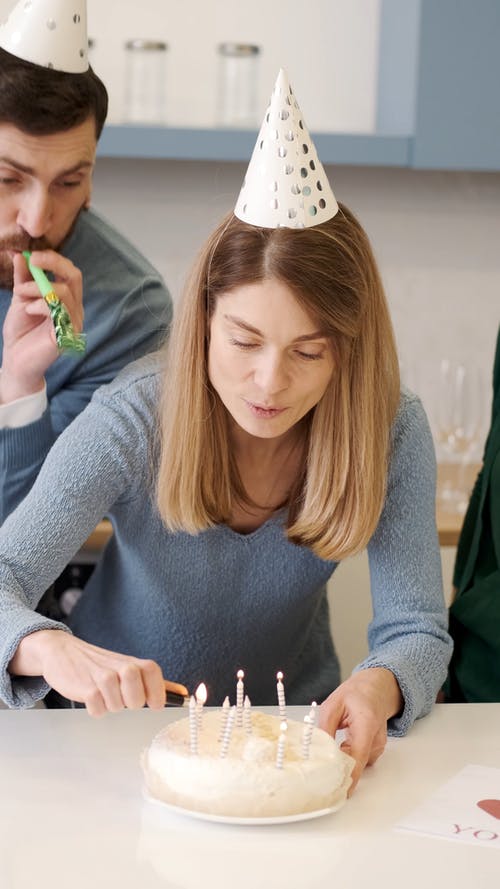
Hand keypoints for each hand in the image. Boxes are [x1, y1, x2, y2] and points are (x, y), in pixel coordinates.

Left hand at [0, 251, 82, 402]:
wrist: (16, 362)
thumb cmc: (21, 333)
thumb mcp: (20, 299)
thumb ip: (23, 279)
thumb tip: (19, 255)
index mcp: (67, 300)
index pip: (69, 272)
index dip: (53, 259)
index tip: (31, 255)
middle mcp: (74, 309)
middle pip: (75, 277)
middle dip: (53, 263)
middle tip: (32, 260)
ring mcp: (73, 323)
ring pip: (64, 292)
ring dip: (37, 287)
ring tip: (21, 294)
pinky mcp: (66, 335)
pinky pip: (58, 311)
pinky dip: (40, 304)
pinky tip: (28, 309)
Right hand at [9, 629, 183, 717]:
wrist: (63, 652)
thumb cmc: (100, 665)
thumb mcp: (129, 668)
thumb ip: (155, 683)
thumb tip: (184, 694)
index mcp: (134, 663)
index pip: (155, 674)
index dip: (157, 693)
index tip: (152, 703)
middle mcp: (122, 667)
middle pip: (138, 700)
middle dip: (129, 704)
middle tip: (118, 694)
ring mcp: (103, 677)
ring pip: (118, 706)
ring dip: (110, 706)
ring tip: (103, 693)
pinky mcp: (85, 688)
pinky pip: (99, 710)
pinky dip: (95, 709)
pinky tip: (90, 696)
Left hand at [318, 667, 402, 793]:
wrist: (376, 688)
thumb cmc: (355, 693)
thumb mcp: (333, 704)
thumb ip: (325, 728)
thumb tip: (317, 750)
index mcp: (366, 724)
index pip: (358, 756)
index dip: (350, 776)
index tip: (341, 792)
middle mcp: (376, 738)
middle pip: (358, 763)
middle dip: (340, 767)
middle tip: (321, 766)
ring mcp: (378, 745)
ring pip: (358, 762)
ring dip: (344, 758)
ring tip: (335, 742)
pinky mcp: (376, 749)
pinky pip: (361, 759)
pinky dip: (350, 755)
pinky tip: (343, 744)